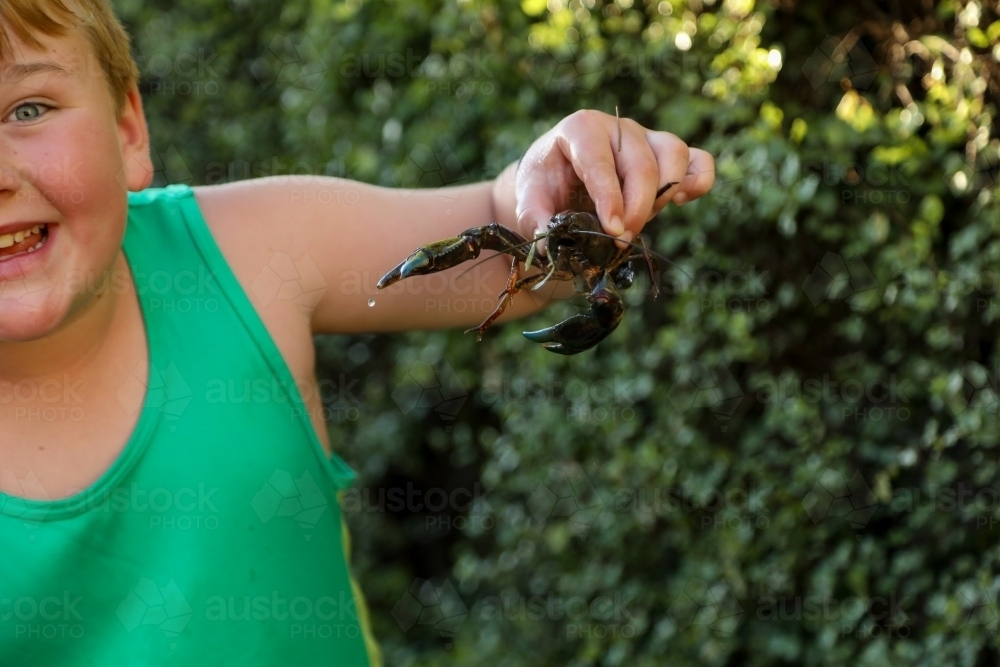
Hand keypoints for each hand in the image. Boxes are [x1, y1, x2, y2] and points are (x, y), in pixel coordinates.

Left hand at [511, 109, 714, 250]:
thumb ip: (534, 217)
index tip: (612, 230)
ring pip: (674, 155)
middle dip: (635, 209)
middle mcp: (618, 128)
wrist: (559, 176)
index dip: (609, 198)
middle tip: (620, 241)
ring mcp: (647, 137)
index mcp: (581, 129)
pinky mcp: (666, 154)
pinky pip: (698, 159)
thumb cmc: (546, 183)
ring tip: (639, 222)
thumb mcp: (530, 197)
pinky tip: (681, 202)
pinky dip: (698, 180)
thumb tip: (550, 241)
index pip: (600, 162)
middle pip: (642, 164)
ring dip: (663, 196)